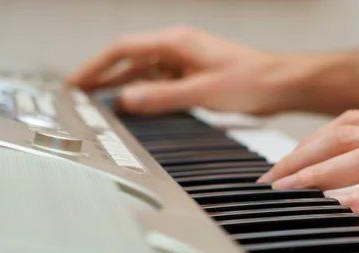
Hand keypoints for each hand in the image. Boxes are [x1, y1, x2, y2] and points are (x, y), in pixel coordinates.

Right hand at [68, 26, 314, 114]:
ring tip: (99, 101)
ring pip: (144, 71)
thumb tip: (127, 99)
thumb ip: (162, 96)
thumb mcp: (203, 91)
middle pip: (129, 59)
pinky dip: (144, 91)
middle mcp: (177, 48)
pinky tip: (136, 104)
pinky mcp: (194, 74)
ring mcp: (186, 61)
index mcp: (175, 43)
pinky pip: (160, 81)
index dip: (96, 66)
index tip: (77, 82)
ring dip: (122, 84)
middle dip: (103, 76)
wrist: (281, 84)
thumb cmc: (251, 81)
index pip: (123, 49)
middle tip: (80, 94)